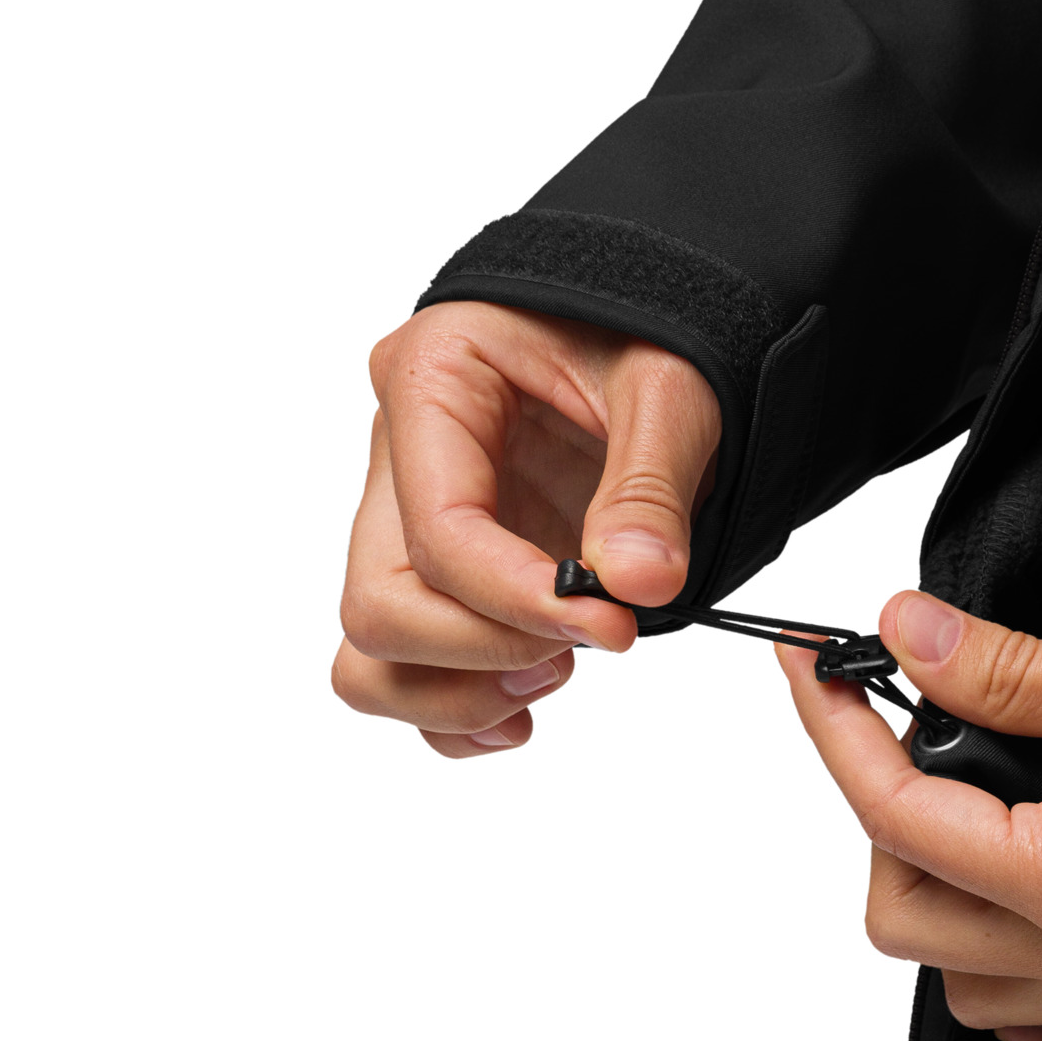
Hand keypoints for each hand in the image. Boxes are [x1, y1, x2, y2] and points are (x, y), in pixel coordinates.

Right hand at [332, 302, 719, 756]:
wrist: (655, 329)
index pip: (438, 532)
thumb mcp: (671, 385)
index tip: (611, 626)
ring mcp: (411, 520)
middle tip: (589, 644)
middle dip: (482, 652)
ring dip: (458, 693)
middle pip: (379, 604)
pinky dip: (456, 711)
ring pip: (370, 652)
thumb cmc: (650, 330)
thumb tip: (639, 583)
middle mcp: (399, 455)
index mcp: (432, 380)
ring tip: (559, 674)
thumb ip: (651, 486)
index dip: (518, 600)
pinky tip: (528, 707)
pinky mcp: (443, 572)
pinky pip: (403, 670)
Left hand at [779, 593, 1041, 1040]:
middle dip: (885, 827)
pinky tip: (1040, 970)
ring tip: (978, 829)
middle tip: (915, 744)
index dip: (835, 735)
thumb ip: (1007, 672)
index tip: (814, 675)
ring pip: (979, 997)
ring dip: (951, 918)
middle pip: (911, 924)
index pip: (898, 817)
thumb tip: (907, 633)